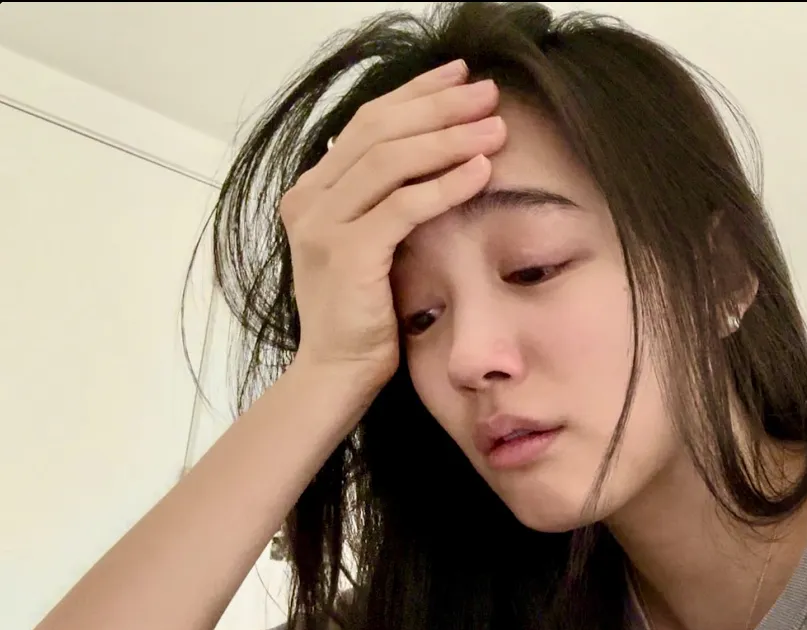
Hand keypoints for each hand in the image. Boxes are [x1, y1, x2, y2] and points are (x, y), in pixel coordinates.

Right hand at [278, 59, 505, 388]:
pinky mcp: (348, 253)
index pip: (367, 122)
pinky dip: (446, 185)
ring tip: (496, 128)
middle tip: (489, 94)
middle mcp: (309, 199)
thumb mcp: (369, 243)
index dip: (416, 94)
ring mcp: (322, 224)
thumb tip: (422, 148)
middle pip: (380, 130)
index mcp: (312, 190)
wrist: (338, 375)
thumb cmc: (365, 315)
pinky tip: (482, 172)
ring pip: (392, 160)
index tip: (462, 76)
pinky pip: (404, 206)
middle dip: (439, 106)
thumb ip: (381, 198)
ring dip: (450, 139)